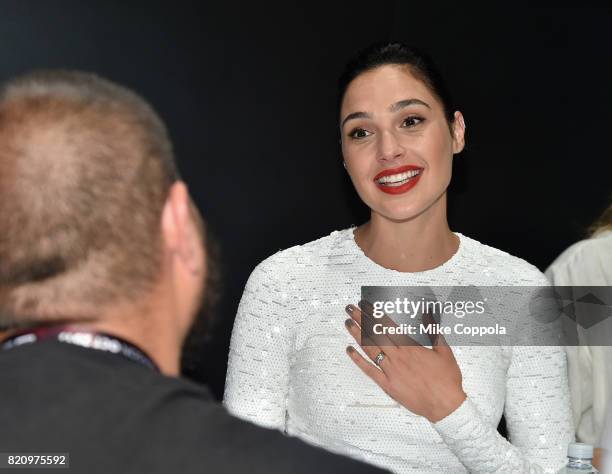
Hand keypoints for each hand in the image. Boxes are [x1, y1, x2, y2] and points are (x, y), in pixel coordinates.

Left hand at [344, 301, 465, 422]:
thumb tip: (428, 313)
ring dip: (357, 335)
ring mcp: (391, 370)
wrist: (445, 405)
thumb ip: (433, 330)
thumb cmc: (446, 380)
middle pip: (375, 334)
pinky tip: (350, 350)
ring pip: (370, 349)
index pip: (387, 325)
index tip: (365, 305)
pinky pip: (369, 370)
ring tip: (348, 323)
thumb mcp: (444, 350)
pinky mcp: (387, 385)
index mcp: (410, 347)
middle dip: (361, 319)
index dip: (374, 313)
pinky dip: (358, 360)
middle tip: (350, 309)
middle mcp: (398, 357)